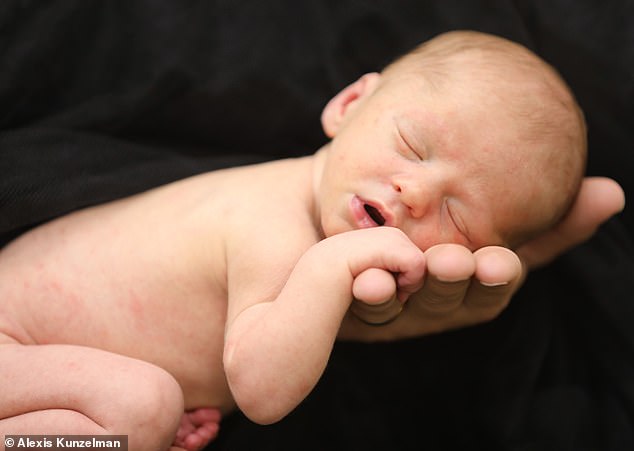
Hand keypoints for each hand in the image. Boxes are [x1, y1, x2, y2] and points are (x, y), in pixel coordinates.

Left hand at [340, 177, 624, 339]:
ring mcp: (391, 311)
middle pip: (451, 301)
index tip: (499, 262)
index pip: (492, 285)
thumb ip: (539, 212)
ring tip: (411, 269)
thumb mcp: (472, 204)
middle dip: (457, 284)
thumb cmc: (411, 208)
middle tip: (456, 262)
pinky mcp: (351, 312)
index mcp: (467, 282)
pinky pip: (358, 309)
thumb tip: (611, 193)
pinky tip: (366, 278)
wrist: (330, 216)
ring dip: (411, 292)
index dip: (499, 278)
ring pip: (405, 309)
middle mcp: (433, 301)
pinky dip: (367, 296)